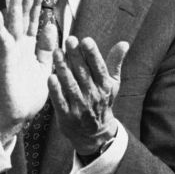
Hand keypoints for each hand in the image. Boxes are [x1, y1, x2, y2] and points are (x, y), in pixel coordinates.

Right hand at [0, 0, 58, 139]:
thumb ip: (47, 48)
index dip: (36, 3)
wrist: (18, 115)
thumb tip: (50, 27)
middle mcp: (17, 46)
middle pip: (22, 17)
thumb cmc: (29, 92)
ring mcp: (10, 53)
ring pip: (12, 24)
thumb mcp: (44, 67)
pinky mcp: (4, 63)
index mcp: (28, 47)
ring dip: (13, 5)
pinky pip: (2, 43)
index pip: (33, 20)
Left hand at [51, 36, 126, 155]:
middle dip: (76, 56)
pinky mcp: (67, 116)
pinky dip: (56, 90)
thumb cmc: (102, 101)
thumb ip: (115, 62)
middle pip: (83, 73)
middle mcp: (93, 96)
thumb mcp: (112, 83)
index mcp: (105, 86)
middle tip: (69, 40)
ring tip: (57, 53)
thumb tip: (124, 43)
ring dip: (63, 68)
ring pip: (71, 85)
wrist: (94, 133)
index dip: (93, 54)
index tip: (86, 40)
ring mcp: (80, 107)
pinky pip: (60, 101)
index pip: (99, 68)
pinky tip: (50, 77)